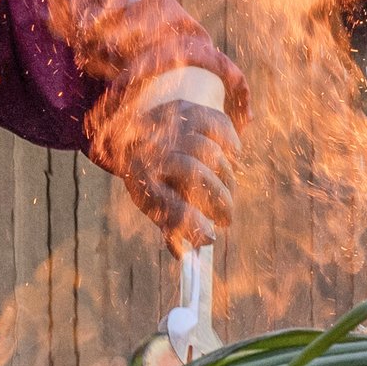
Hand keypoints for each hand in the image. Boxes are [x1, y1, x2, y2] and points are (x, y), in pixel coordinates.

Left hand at [110, 96, 240, 247]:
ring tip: (227, 193)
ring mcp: (168, 126)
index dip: (190, 223)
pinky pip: (218, 125)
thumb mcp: (154, 204)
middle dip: (219, 201)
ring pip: (210, 151)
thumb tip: (186, 256)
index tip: (211, 238)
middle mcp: (150, 149)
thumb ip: (171, 228)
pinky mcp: (186, 109)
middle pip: (194, 173)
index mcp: (139, 177)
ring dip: (227, 179)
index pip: (166, 202)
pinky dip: (231, 145)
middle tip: (226, 220)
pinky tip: (231, 159)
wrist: (135, 131)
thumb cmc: (151, 177)